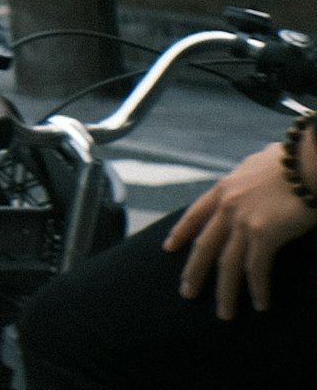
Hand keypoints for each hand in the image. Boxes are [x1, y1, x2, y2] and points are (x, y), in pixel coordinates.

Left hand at [163, 137, 316, 318]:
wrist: (307, 159)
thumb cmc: (292, 159)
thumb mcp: (258, 165)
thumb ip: (249, 178)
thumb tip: (254, 176)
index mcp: (223, 188)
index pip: (194, 214)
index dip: (181, 232)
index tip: (168, 247)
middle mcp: (226, 205)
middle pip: (204, 246)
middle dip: (194, 272)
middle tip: (186, 293)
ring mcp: (241, 220)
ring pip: (227, 265)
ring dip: (225, 292)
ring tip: (224, 314)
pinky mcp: (263, 234)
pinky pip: (256, 269)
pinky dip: (257, 289)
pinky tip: (260, 305)